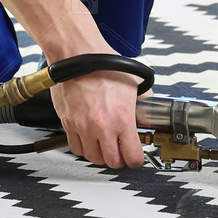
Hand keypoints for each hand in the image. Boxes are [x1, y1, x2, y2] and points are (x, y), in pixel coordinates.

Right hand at [49, 53, 144, 168]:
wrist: (78, 55)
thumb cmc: (103, 64)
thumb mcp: (133, 83)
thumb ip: (144, 102)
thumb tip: (148, 112)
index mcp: (122, 119)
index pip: (132, 157)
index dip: (135, 160)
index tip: (135, 156)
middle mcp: (102, 127)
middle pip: (112, 162)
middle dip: (118, 159)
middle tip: (120, 152)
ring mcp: (83, 126)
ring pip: (93, 157)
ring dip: (100, 155)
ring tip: (104, 146)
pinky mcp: (68, 123)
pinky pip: (75, 147)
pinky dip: (83, 147)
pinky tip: (88, 139)